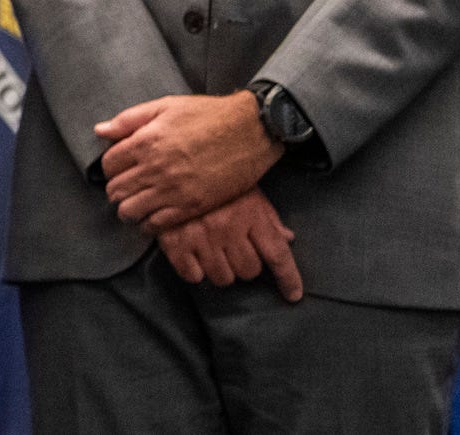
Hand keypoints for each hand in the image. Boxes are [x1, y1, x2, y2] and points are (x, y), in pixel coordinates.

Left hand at [96, 92, 278, 230]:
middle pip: (115, 190)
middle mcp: (155, 168)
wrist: (251, 130)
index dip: (110, 167)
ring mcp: (174, 190)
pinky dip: (148, 224)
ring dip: (127, 209)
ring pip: (130, 211)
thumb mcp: (165, 106)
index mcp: (146, 142)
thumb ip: (129, 120)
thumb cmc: (208, 115)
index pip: (108, 164)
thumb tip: (100, 131)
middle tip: (124, 187)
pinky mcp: (193, 206)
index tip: (119, 167)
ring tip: (135, 204)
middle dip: (115, 189)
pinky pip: (157, 225)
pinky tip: (152, 216)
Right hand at [156, 188, 303, 301]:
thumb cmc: (213, 178)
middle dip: (245, 264)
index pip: (277, 255)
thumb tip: (288, 238)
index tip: (292, 295)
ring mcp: (200, 237)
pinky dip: (195, 270)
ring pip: (223, 278)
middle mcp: (228, 228)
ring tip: (212, 251)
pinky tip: (193, 254)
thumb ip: (267, 217)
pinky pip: (193, 276)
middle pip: (249, 270)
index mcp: (250, 213)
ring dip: (221, 270)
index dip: (288, 279)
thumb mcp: (246, 189)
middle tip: (233, 248)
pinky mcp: (174, 243)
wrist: (167, 165)